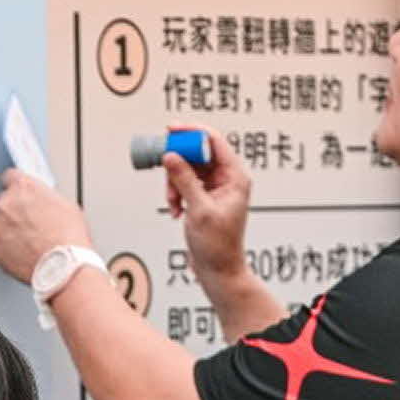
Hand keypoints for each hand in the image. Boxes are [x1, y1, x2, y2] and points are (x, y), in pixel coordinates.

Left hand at [0, 169, 91, 284]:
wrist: (63, 267)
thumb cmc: (69, 237)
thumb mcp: (65, 205)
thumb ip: (45, 197)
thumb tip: (41, 199)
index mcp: (23, 188)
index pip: (11, 176)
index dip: (17, 186)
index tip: (20, 192)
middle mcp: (6, 204)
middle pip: (6, 203)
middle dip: (16, 211)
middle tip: (34, 223)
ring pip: (1, 225)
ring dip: (12, 231)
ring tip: (33, 242)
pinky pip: (0, 246)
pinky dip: (10, 249)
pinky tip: (27, 253)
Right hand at [163, 133, 252, 288]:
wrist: (218, 270)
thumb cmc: (218, 245)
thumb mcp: (199, 209)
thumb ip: (185, 179)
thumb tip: (171, 156)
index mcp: (235, 177)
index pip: (214, 142)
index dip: (192, 132)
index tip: (172, 130)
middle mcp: (227, 179)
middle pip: (197, 154)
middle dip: (178, 165)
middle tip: (164, 169)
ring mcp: (215, 188)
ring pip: (187, 169)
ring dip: (174, 184)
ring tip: (173, 202)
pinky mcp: (204, 197)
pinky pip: (185, 184)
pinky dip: (176, 194)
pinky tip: (176, 210)